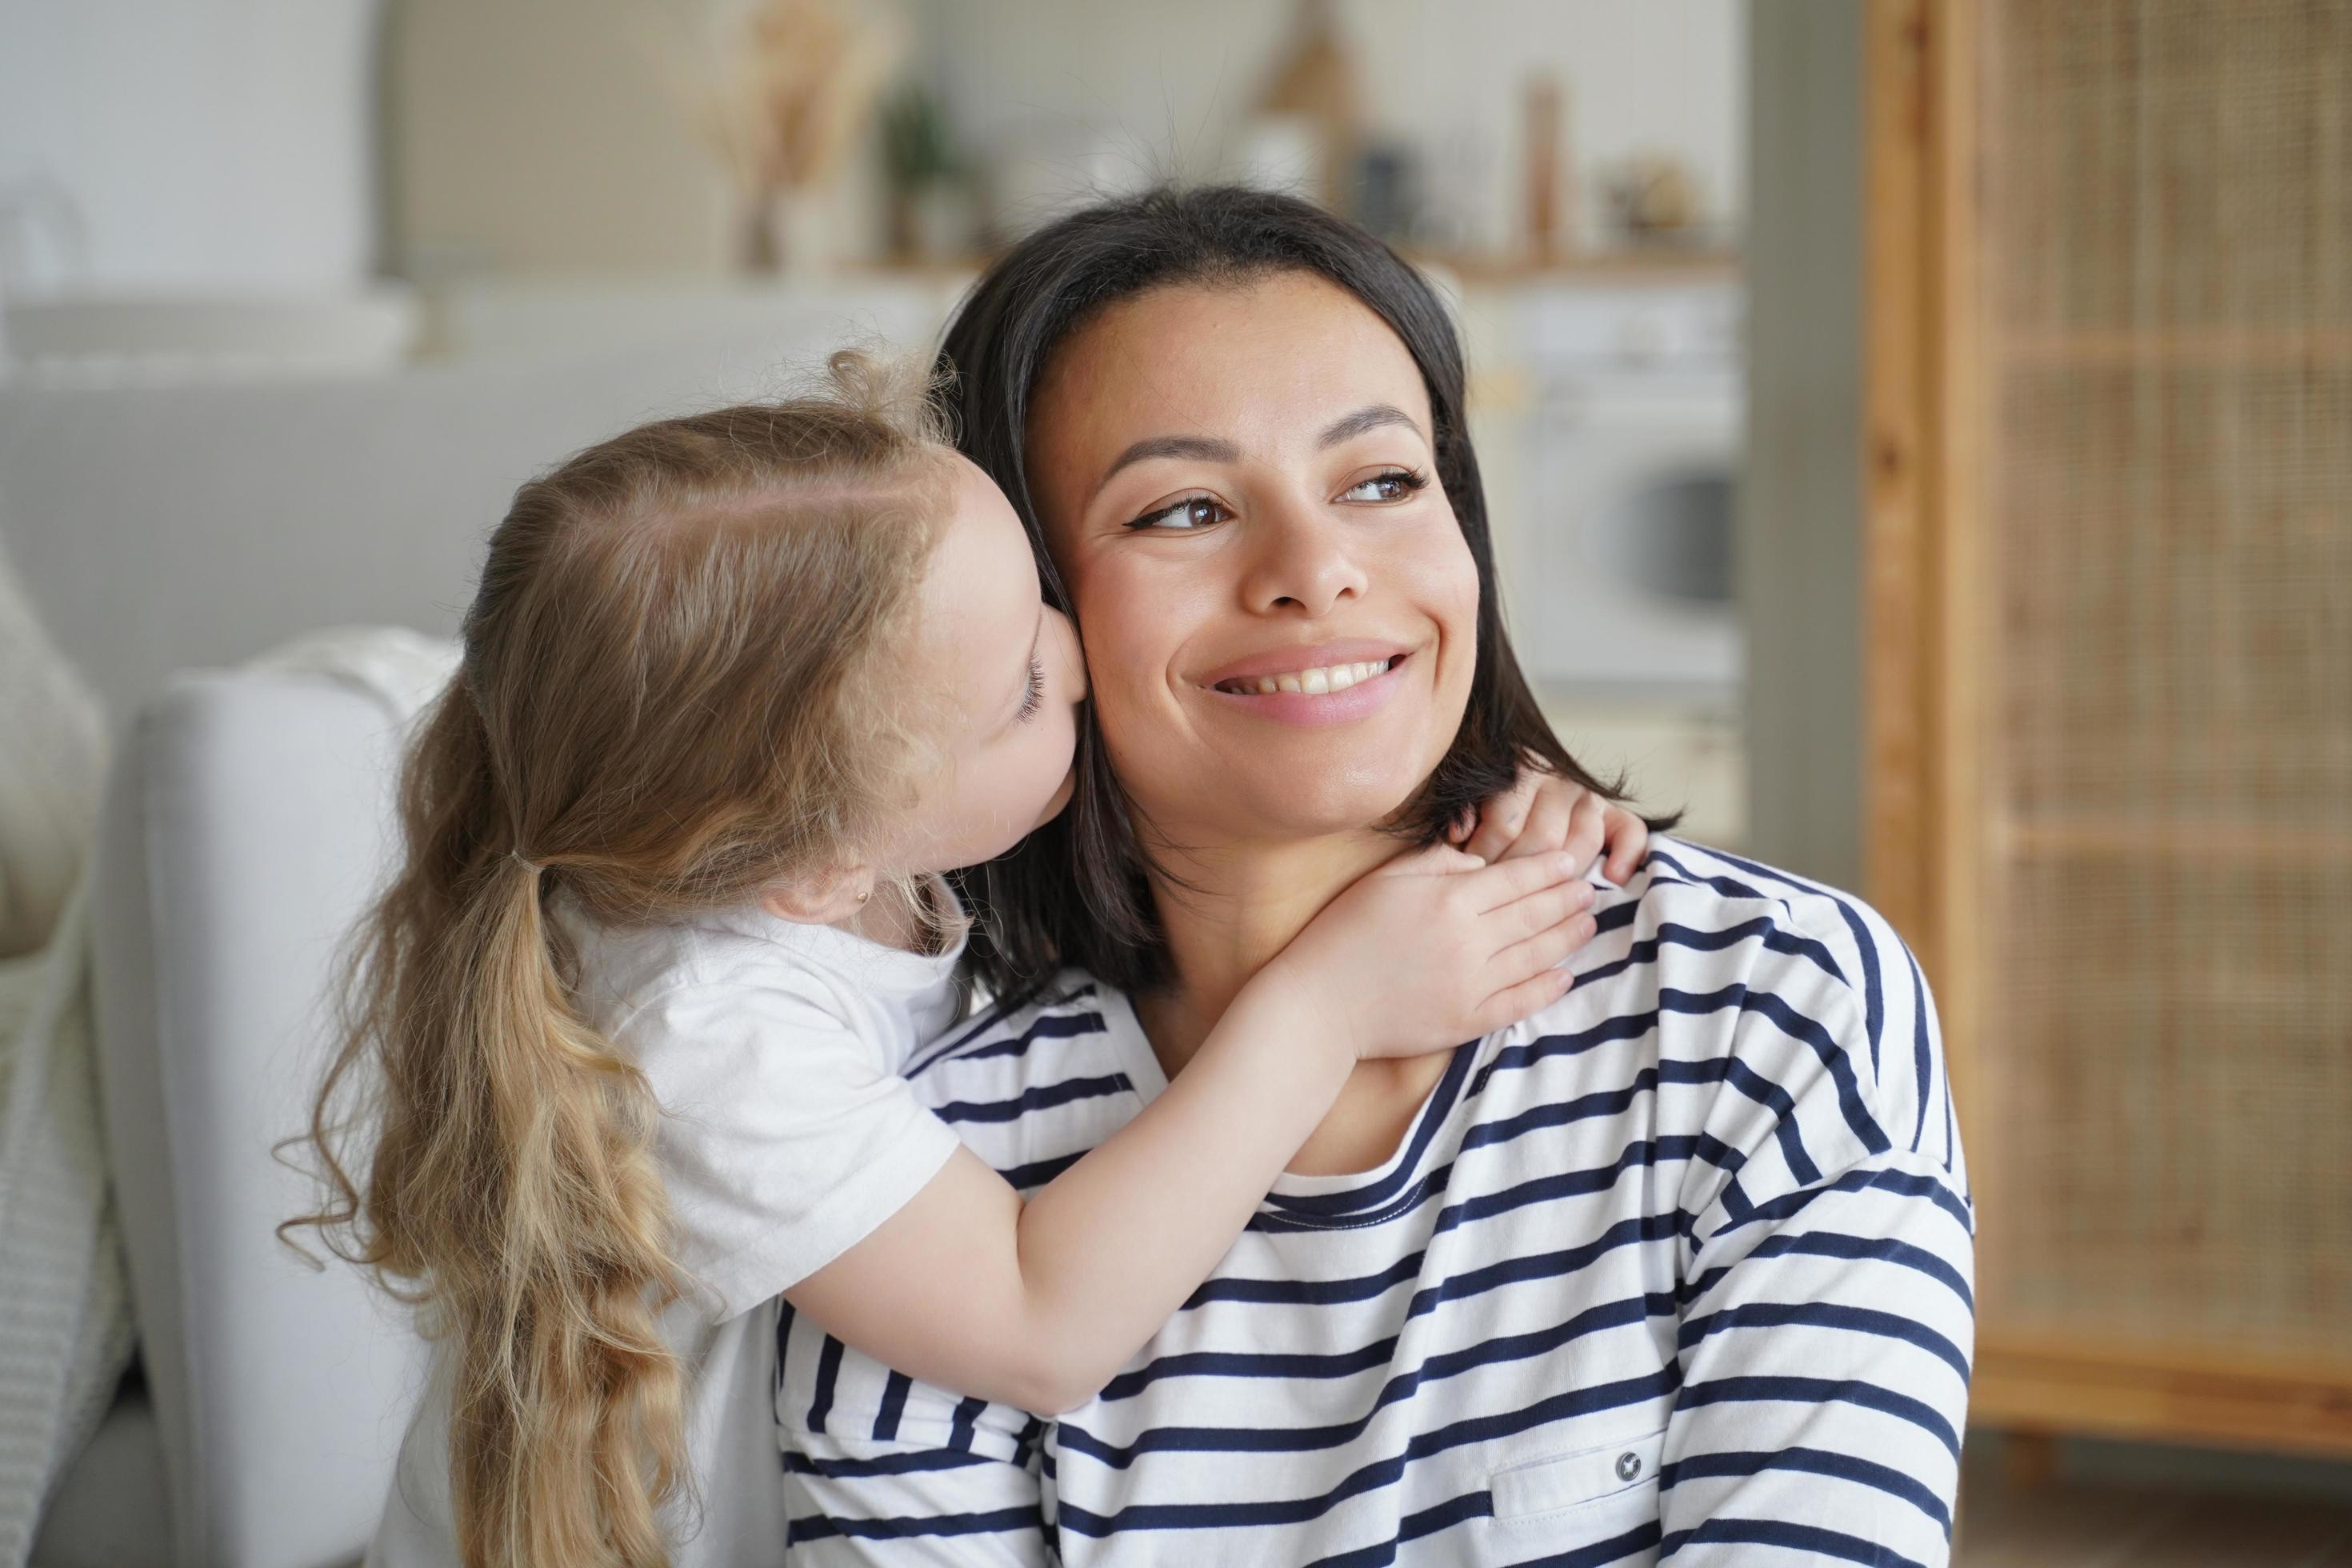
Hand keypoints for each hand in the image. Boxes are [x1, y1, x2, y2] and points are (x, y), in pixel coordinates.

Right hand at [1267, 843, 1598, 1060]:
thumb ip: (1436, 861)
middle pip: (1534, 914)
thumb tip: (1479, 863)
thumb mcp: (1386, 880)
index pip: (1515, 878)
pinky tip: (1565, 976)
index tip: (1570, 864)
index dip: (1548, 870)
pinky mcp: (1467, 1020)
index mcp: (1448, 899)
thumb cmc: (1344, 934)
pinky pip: (1520, 1002)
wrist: (1319, 1004)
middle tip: (1591, 891)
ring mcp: (1471, 983)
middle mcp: (1468, 939)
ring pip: (1536, 955)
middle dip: (1567, 900)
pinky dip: (1547, 988)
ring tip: (1588, 925)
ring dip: (1568, 938)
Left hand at [1452, 765, 1649, 884]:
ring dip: (1563, 873)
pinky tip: (1613, 877)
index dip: (1486, 856)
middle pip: (1545, 838)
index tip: (1472, 874)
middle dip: (1521, 873)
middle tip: (1502, 894)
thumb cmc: (1478, 806)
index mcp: (1519, 769)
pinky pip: (1631, 831)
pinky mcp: (1613, 813)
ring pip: (1583, 840)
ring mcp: (1587, 796)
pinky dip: (1627, 854)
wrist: (1513, 790)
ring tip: (1542, 896)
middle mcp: (1558, 778)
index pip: (1506, 824)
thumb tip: (1459, 832)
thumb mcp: (1462, 800)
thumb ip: (1459, 811)